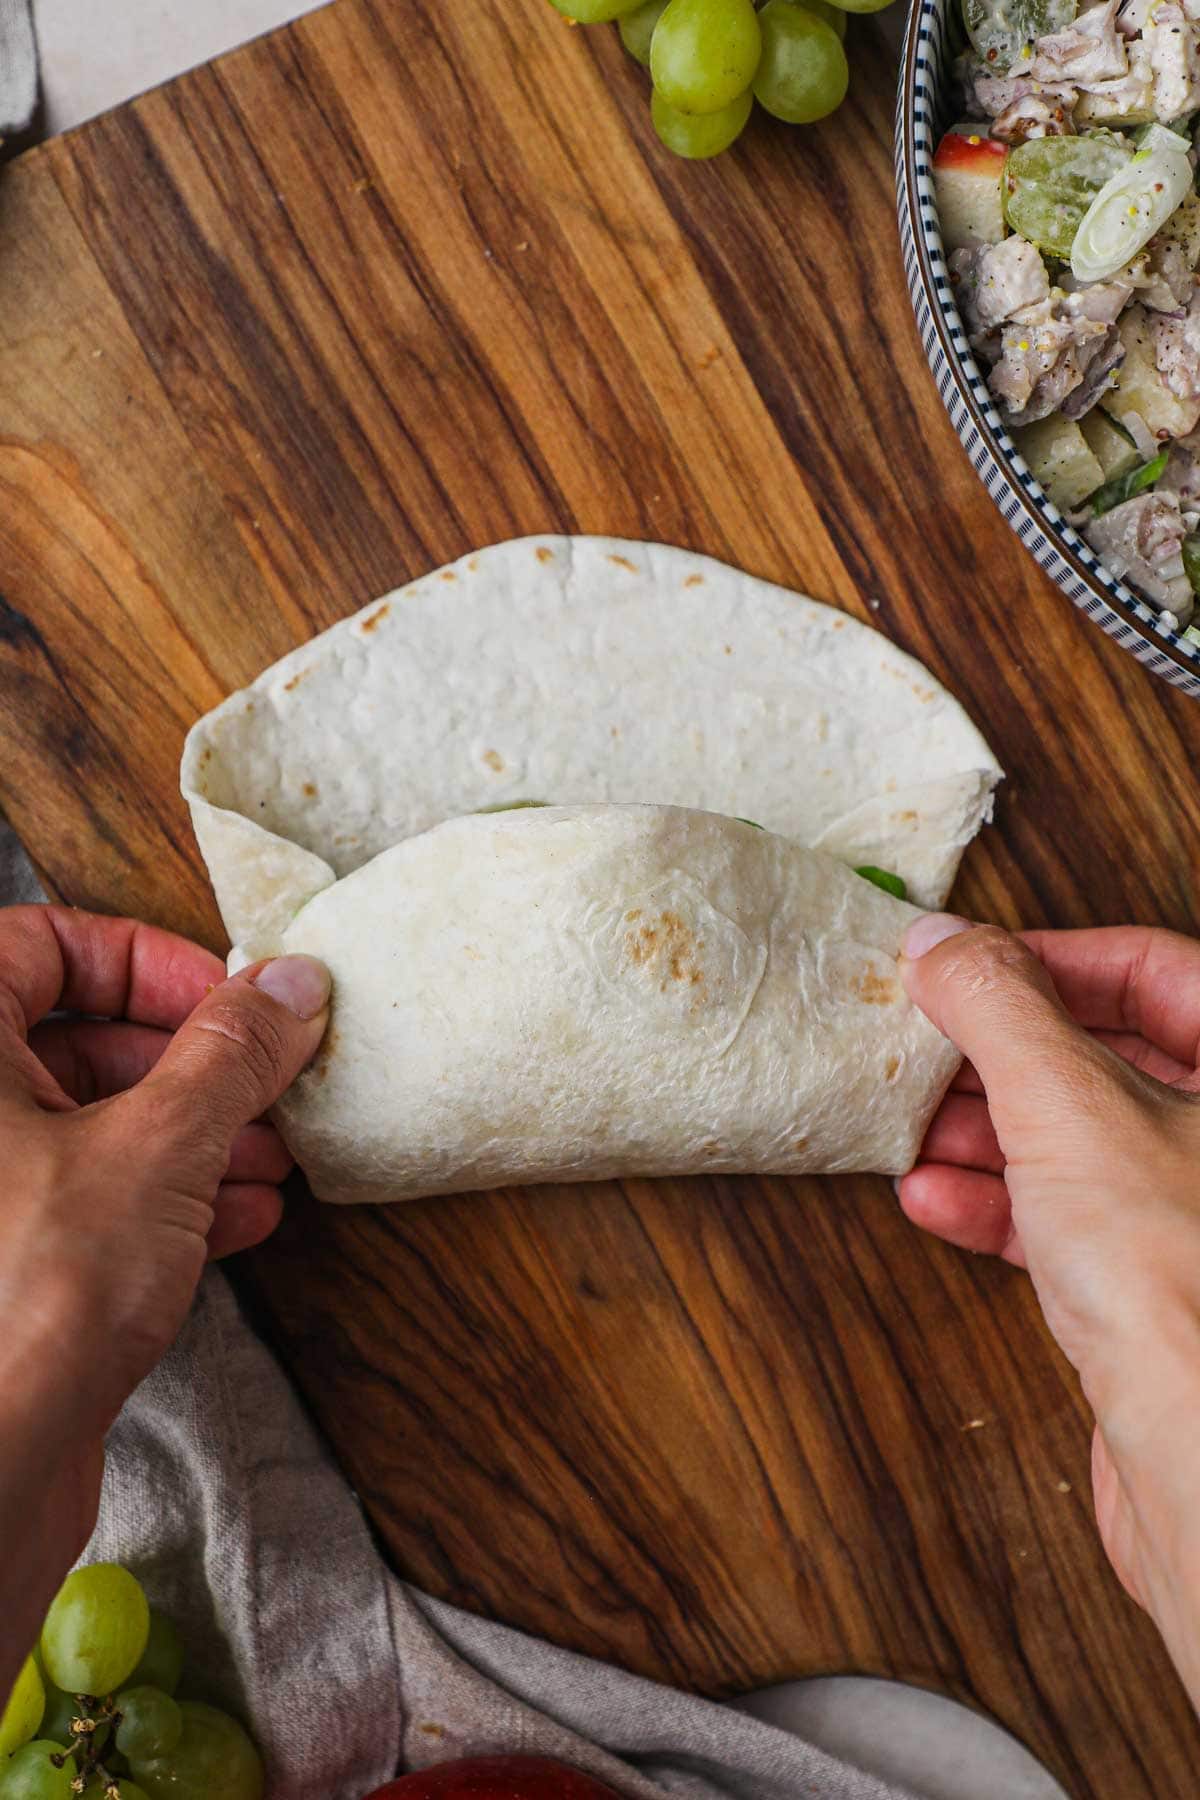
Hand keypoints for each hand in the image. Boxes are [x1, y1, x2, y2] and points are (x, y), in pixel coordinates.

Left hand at [0, 904, 328, 1695]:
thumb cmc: (27, 1297)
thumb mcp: (158, 1146)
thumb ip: (231, 1055)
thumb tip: (291, 986)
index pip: (43, 945)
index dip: (147, 962)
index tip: (231, 1002)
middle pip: (75, 1038)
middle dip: (190, 1064)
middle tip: (271, 1083)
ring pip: (91, 1126)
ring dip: (194, 1134)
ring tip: (275, 1157)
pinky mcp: (3, 1270)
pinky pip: (88, 1200)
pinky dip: (166, 1199)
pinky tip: (240, 1218)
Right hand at [900, 917, 1199, 1706]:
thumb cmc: (1180, 1285)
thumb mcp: (1067, 1104)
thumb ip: (997, 1006)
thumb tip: (940, 943)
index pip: (1152, 968)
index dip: (1045, 957)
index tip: (958, 965)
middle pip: (1109, 1056)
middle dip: (1003, 1053)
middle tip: (922, 1044)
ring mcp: (1197, 1221)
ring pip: (1082, 1142)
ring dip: (986, 1131)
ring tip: (908, 1125)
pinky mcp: (1161, 1297)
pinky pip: (1071, 1224)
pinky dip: (999, 1207)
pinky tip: (934, 1202)